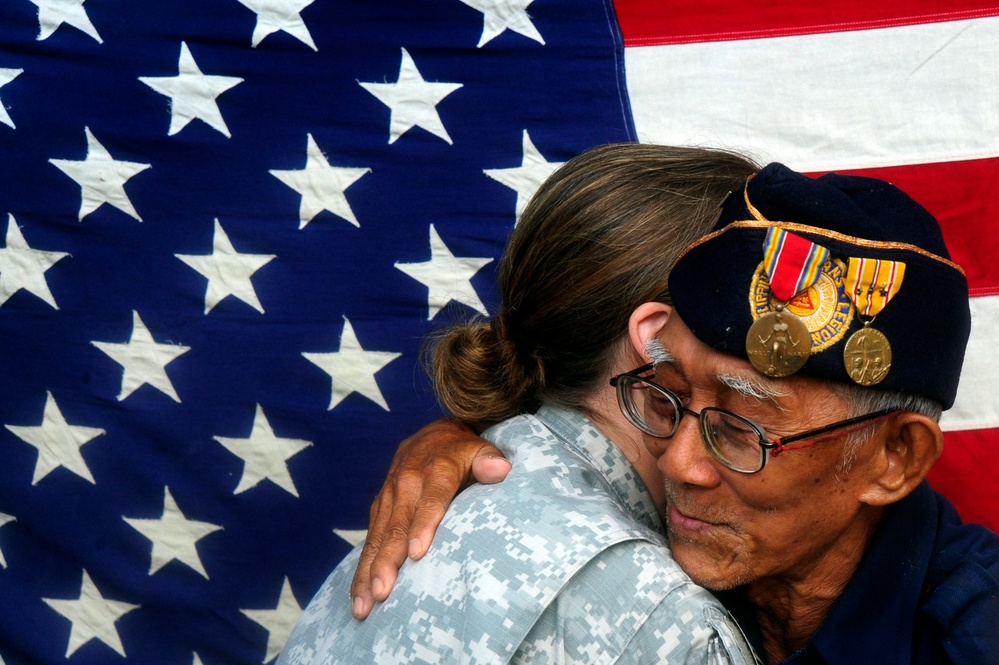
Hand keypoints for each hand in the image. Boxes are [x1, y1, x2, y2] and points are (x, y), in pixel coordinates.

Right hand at [349, 418, 510, 618]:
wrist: (431, 435)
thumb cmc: (463, 451)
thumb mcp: (480, 448)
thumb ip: (488, 460)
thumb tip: (500, 469)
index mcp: (436, 470)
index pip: (431, 499)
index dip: (423, 525)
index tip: (416, 553)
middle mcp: (406, 483)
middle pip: (397, 524)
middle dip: (388, 559)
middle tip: (382, 592)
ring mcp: (389, 496)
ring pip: (378, 536)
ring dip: (368, 570)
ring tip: (365, 604)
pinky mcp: (379, 508)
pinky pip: (369, 539)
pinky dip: (361, 568)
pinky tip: (359, 596)